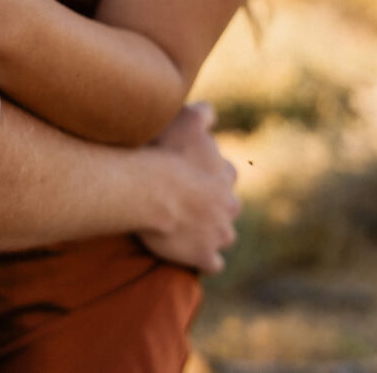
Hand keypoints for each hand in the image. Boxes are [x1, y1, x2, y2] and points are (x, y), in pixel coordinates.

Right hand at [140, 103, 240, 273]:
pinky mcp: (204, 256)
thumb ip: (203, 113)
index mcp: (225, 176)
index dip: (207, 177)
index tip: (190, 176)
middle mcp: (229, 206)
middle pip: (228, 209)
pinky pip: (211, 264)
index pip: (225, 176)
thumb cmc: (163, 150)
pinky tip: (189, 256)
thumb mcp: (186, 119)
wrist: (148, 188)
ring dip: (211, 235)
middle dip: (214, 209)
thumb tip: (209, 111)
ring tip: (188, 233)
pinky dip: (203, 261)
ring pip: (224, 237)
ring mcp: (219, 234)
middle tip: (189, 205)